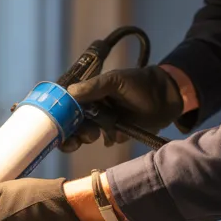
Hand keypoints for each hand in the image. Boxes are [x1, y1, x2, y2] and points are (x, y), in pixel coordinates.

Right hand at [62, 66, 183, 151]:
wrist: (165, 97)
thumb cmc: (139, 83)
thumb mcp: (115, 80)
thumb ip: (93, 87)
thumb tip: (69, 92)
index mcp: (88, 94)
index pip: (66, 106)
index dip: (58, 116)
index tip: (55, 126)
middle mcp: (92, 109)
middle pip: (72, 124)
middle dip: (70, 133)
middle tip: (74, 138)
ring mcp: (103, 122)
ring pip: (86, 135)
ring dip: (85, 137)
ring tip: (94, 135)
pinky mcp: (116, 134)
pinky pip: (105, 141)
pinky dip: (106, 139)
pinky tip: (110, 135)